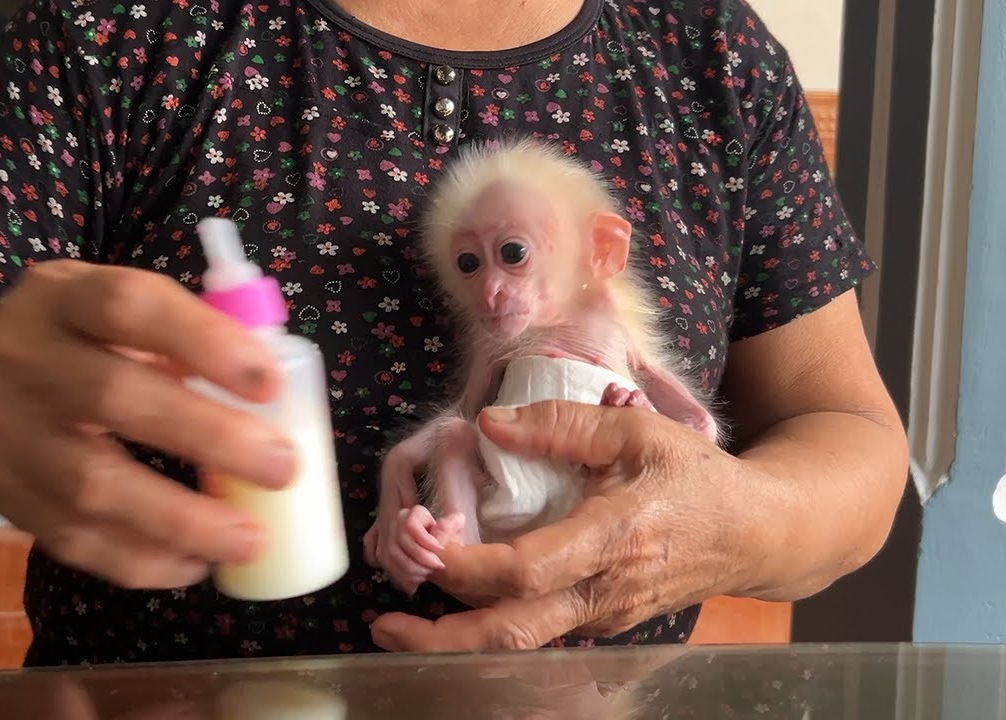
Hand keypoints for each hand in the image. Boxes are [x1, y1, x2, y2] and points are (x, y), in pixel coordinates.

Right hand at [0, 260, 296, 588]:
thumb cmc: (60, 353)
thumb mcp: (97, 315)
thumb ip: (173, 335)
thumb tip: (272, 389)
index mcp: (59, 299)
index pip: (128, 305)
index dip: (201, 340)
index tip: (268, 379)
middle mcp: (21, 360)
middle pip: (113, 398)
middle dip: (208, 436)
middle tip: (281, 465)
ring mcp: (7, 437)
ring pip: (93, 485)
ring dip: (181, 518)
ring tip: (249, 538)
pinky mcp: (8, 503)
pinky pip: (76, 541)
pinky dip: (142, 560)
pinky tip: (195, 564)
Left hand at [370, 399, 763, 651]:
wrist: (758, 533)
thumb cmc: (696, 476)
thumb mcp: (636, 430)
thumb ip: (560, 425)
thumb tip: (488, 423)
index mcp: (611, 538)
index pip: (523, 569)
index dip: (464, 564)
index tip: (422, 543)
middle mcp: (602, 591)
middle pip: (511, 632)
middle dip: (441, 638)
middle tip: (382, 625)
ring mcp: (602, 616)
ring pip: (522, 642)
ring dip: (459, 639)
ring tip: (402, 626)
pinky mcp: (602, 622)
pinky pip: (540, 632)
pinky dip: (493, 625)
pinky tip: (460, 607)